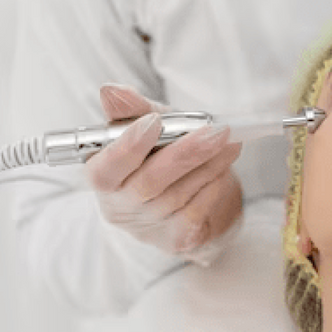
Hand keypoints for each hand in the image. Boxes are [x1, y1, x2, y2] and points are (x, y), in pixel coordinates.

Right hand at [86, 83, 243, 263]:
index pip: (105, 170)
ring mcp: (147, 227)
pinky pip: (196, 213)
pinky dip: (212, 186)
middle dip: (185, 154)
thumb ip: (132, 109)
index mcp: (102, 176)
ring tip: (229, 141)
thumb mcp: (149, 123)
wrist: (189, 187)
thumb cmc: (161, 151)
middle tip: (215, 131)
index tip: (154, 122)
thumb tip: (111, 90)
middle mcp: (120, 207)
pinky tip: (224, 167)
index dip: (127, 147)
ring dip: (209, 165)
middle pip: (149, 183)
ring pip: (178, 197)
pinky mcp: (175, 240)